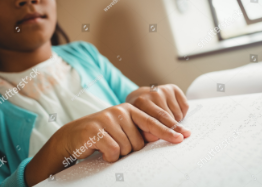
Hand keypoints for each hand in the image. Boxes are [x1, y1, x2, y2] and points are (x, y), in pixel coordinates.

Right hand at [25, 103, 183, 186]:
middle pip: (139, 142)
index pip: (153, 121)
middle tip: (116, 143)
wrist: (73, 136)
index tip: (182, 137)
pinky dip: (109, 156)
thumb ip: (140, 131)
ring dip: (119, 153)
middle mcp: (120, 111)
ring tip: (107, 145)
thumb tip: (159, 136)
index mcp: (129, 110)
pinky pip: (114, 151)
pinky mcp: (96, 130)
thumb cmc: (102, 134)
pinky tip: (101, 150)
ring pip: (127, 148)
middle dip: (130, 149)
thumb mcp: (123, 130)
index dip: (169, 130)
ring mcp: (107, 119)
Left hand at [126, 84, 190, 141]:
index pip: (155, 121)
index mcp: (140, 102)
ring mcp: (163, 89)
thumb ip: (144, 133)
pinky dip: (182, 113)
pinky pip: (184, 106)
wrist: (139, 96)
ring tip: (168, 122)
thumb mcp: (136, 124)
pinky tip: (173, 113)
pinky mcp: (173, 88)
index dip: (166, 132)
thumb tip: (156, 138)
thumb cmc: (138, 114)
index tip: (178, 139)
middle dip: (175, 129)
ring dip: (176, 121)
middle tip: (182, 137)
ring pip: (177, 113)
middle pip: (168, 117)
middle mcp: (153, 93)